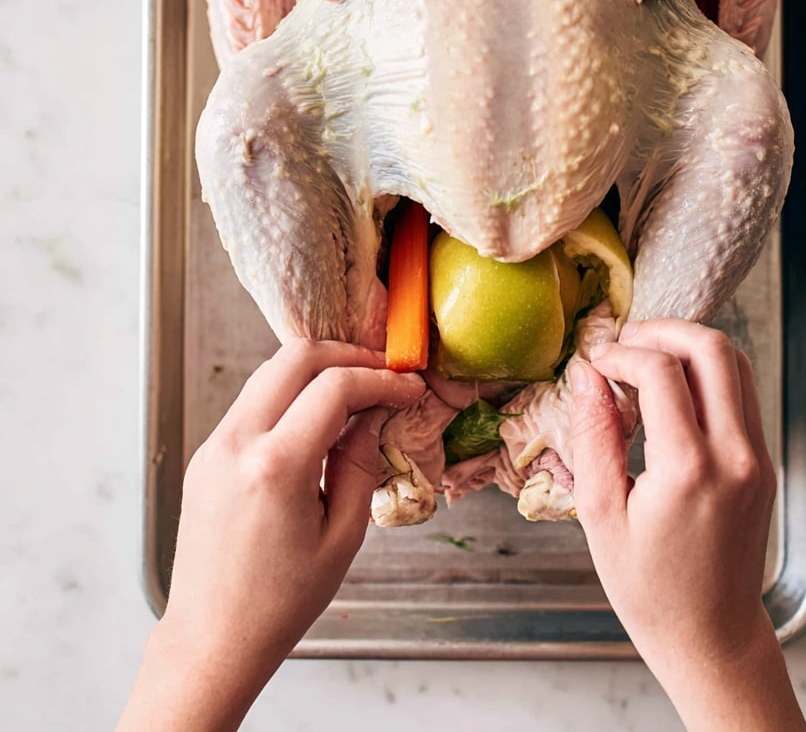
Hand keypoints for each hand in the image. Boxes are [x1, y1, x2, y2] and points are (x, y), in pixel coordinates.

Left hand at [118, 341, 424, 731]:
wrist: (212, 639)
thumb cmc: (280, 603)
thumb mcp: (342, 537)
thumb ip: (360, 464)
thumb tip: (372, 414)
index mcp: (275, 467)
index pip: (335, 387)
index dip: (380, 380)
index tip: (408, 388)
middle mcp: (237, 443)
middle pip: (295, 358)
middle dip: (347, 356)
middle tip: (382, 375)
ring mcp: (214, 445)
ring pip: (270, 373)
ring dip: (316, 372)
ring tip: (355, 394)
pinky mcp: (206, 454)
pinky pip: (253, 403)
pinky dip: (289, 395)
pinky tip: (317, 419)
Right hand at [570, 320, 805, 731]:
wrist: (712, 636)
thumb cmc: (649, 588)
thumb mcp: (601, 515)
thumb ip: (594, 436)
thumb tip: (587, 377)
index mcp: (690, 469)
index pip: (662, 371)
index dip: (621, 353)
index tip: (594, 363)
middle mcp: (735, 455)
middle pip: (712, 349)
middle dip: (663, 330)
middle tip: (624, 342)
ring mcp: (757, 457)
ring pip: (736, 362)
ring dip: (688, 345)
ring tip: (645, 356)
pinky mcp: (764, 463)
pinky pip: (742, 392)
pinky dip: (706, 373)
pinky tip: (670, 387)